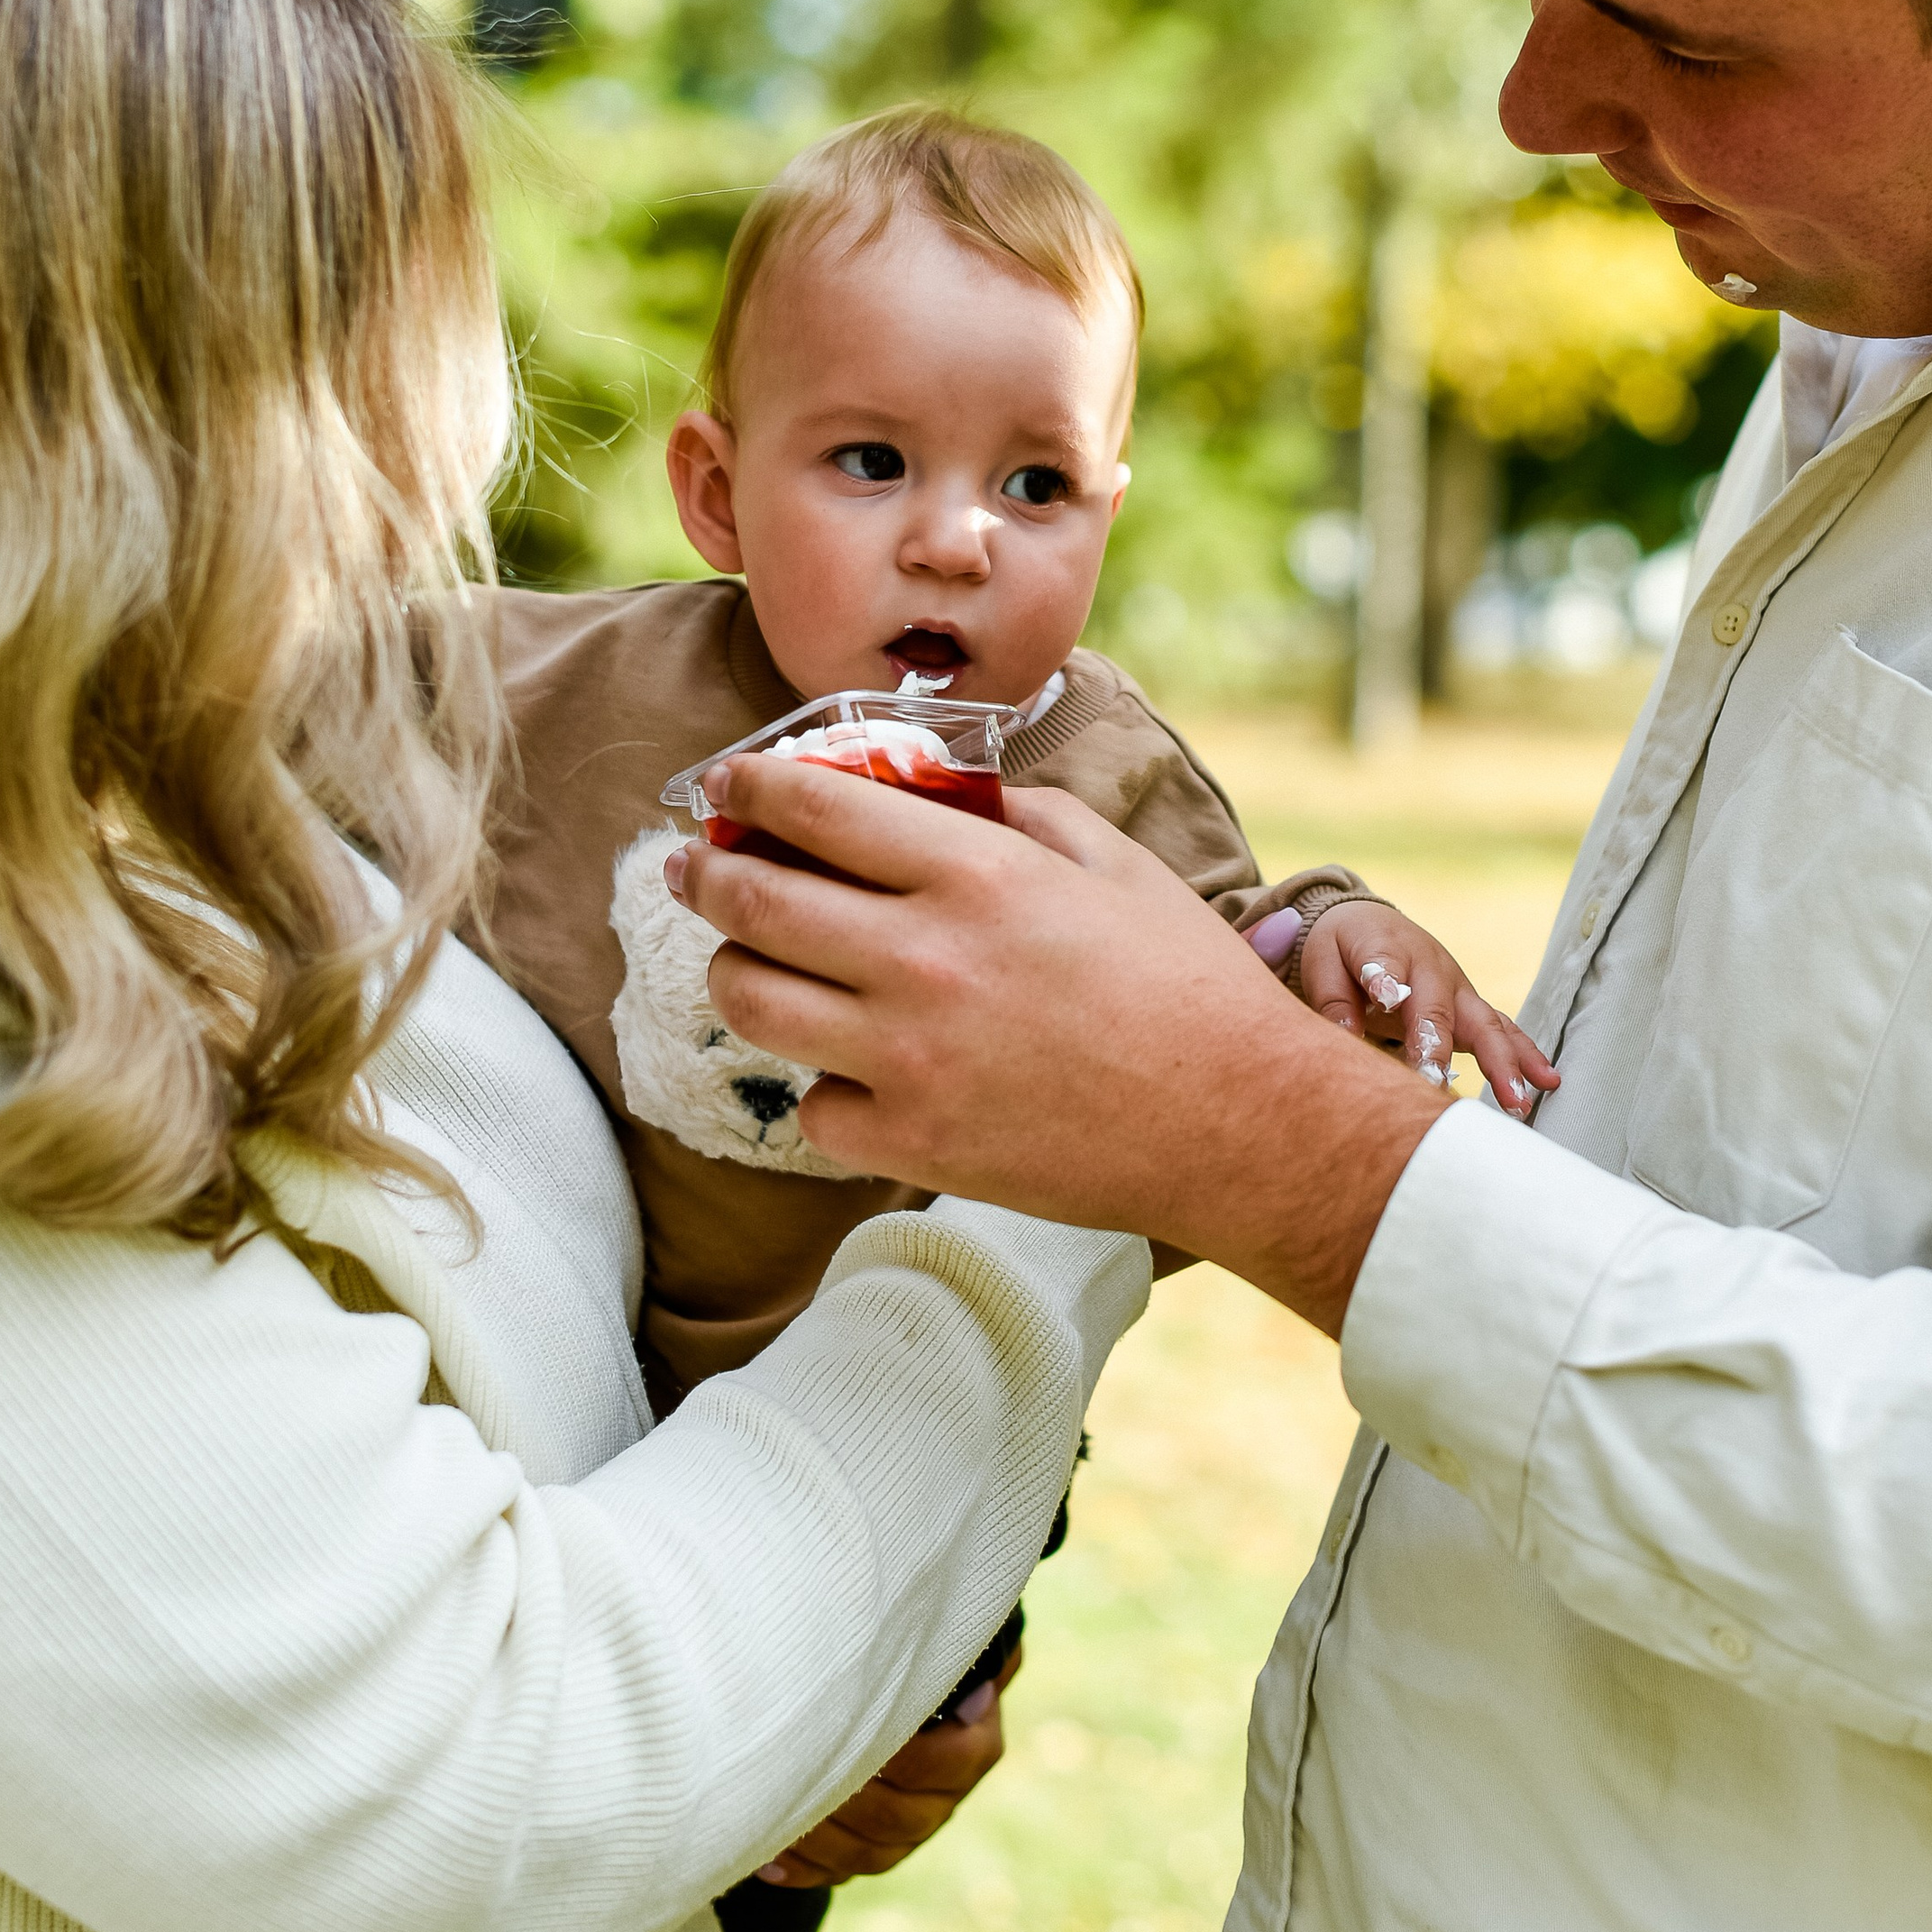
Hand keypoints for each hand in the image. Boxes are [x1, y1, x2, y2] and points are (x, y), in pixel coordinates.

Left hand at [666, 757, 1447, 1333]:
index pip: (813, 809)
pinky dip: (822, 1085)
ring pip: (751, 1002)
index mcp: (975, 873)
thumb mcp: (1112, 860)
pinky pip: (811, 1107)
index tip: (723, 788)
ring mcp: (906, 1058)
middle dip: (703, 875)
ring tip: (754, 963)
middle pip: (752, 904)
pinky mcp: (908, 1143)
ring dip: (738, 972)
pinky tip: (853, 1069)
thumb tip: (936, 793)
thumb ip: (1015, 813)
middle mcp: (923, 958)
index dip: (748, 790)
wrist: (1237, 1123)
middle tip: (693, 869)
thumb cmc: (1186, 985)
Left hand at [756, 1645, 1020, 1886]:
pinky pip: (841, 1873)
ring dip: (817, 1840)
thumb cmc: (912, 1646)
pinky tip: (766, 1858)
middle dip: (842, 1801)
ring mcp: (912, 1830)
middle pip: (900, 1819)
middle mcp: (946, 1795)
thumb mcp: (938, 1633)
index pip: (944, 1763)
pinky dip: (803, 1870)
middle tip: (789, 1774)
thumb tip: (960, 1669)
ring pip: (869, 1853)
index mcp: (974, 1743)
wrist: (894, 1681)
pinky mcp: (875, 1850)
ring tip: (770, 1815)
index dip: (898, 1755)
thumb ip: (947, 1641)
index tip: (848, 1729)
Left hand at [1296, 900, 1560, 1120]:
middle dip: (1441, 1049)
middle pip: (1440, 1010)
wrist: (1373, 921)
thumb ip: (1333, 998)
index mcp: (1386, 948)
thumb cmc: (1343, 947)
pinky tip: (1548, 1082)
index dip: (1385, 983)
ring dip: (1503, 1062)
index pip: (1386, 968)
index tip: (1384, 1000)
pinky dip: (1526, 1054)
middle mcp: (1431, 969)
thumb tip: (1346, 1034)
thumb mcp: (1323, 960)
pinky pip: (1503, 1029)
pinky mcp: (1471, 1006)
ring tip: (1517, 1101)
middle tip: (1438, 1088)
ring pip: (1485, 1023)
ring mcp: (1458, 989)